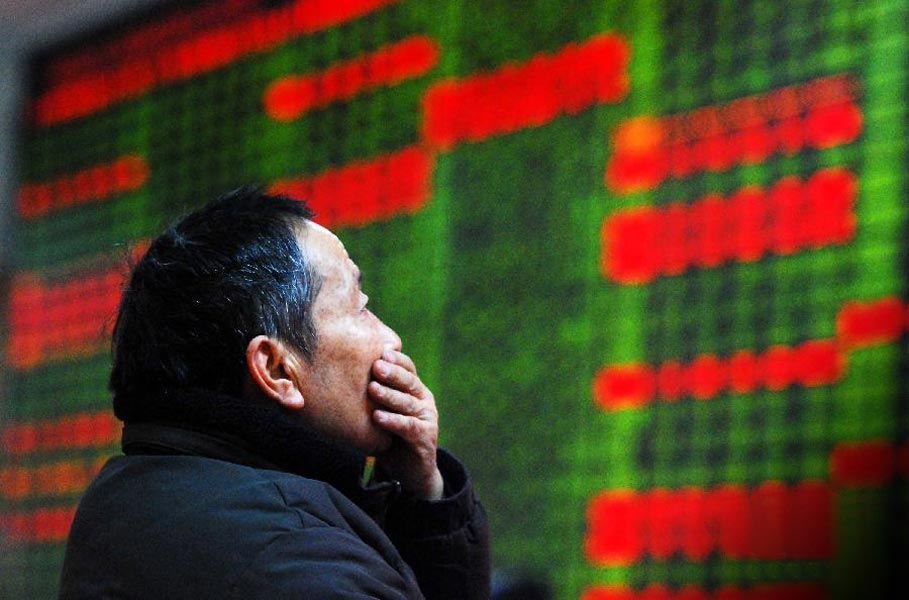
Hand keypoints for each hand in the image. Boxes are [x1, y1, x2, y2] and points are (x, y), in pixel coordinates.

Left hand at [368, 346, 443, 500]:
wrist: (410, 471)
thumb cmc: (391, 436)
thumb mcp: (385, 411)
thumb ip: (375, 394)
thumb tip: (343, 372)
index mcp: (416, 390)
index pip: (409, 368)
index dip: (396, 360)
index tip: (379, 351)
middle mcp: (424, 401)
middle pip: (409, 381)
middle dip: (392, 373)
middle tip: (375, 366)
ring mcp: (427, 419)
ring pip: (408, 403)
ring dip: (390, 395)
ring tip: (372, 389)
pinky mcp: (426, 438)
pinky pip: (409, 427)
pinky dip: (393, 421)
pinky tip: (378, 416)